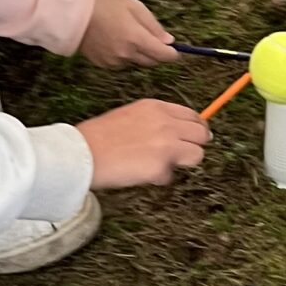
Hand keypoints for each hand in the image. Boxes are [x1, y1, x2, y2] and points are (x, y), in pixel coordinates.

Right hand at [79, 0, 177, 67]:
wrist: (72, 15)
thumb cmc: (104, 5)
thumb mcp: (134, 6)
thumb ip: (154, 25)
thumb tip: (169, 41)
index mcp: (136, 39)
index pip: (164, 56)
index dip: (172, 54)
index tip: (174, 50)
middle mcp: (127, 54)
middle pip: (152, 62)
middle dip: (156, 53)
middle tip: (150, 37)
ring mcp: (114, 62)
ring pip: (136, 62)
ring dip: (138, 53)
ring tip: (126, 34)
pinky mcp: (104, 65)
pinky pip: (122, 63)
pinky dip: (124, 55)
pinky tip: (114, 40)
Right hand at [79, 99, 210, 186]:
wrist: (82, 152)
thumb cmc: (99, 137)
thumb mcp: (131, 115)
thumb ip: (156, 121)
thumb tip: (176, 131)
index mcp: (156, 107)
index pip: (192, 115)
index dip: (195, 129)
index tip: (193, 138)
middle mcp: (166, 123)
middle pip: (202, 134)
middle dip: (194, 145)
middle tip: (182, 154)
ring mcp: (166, 144)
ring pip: (196, 156)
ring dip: (181, 163)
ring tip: (158, 165)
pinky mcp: (161, 166)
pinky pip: (171, 176)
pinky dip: (158, 178)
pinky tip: (139, 173)